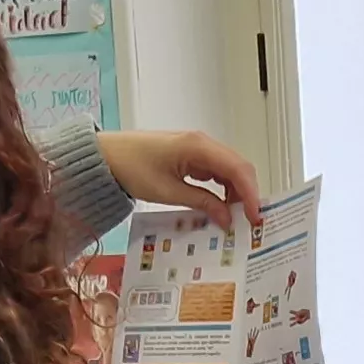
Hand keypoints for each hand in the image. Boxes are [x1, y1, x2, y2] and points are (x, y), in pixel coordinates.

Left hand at [98, 129, 263, 224]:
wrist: (108, 156)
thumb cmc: (132, 167)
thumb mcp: (168, 192)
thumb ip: (202, 203)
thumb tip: (227, 218)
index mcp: (198, 146)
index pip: (237, 169)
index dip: (251, 193)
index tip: (255, 215)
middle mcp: (203, 143)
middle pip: (239, 167)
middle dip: (248, 194)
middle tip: (251, 220)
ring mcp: (199, 148)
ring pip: (230, 170)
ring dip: (237, 193)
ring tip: (236, 217)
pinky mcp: (193, 156)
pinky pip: (217, 172)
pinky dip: (224, 189)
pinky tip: (222, 206)